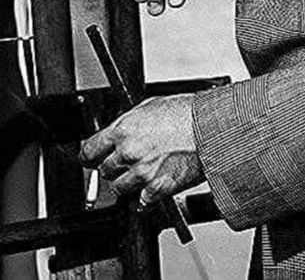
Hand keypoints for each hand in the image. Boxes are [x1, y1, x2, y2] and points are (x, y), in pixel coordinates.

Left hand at [79, 94, 203, 205]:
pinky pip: (141, 201)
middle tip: (131, 161)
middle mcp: (129, 151)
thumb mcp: (152, 106)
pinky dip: (147, 195)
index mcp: (124, 129)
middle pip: (105, 171)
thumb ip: (130, 123)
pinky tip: (157, 182)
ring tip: (146, 171)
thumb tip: (118, 133)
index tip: (92, 159)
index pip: (89, 151)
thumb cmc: (188, 113)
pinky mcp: (156, 189)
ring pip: (119, 189)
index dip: (90, 156)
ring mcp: (142, 172)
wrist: (211, 129)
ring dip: (130, 182)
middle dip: (116, 167)